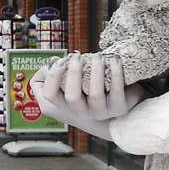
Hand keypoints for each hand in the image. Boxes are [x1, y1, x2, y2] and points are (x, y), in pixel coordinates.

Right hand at [29, 54, 144, 139]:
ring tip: (97, 56)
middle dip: (74, 73)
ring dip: (96, 71)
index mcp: (63, 107)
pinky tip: (115, 60)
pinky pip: (117, 93)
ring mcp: (100, 113)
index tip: (61, 61)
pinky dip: (116, 74)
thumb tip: (52, 63)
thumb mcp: (65, 84)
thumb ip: (52, 74)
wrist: (116, 105)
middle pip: (72, 97)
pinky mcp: (119, 109)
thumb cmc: (85, 89)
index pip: (49, 95)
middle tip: (78, 56)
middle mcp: (80, 113)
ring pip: (96, 95)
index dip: (53, 76)